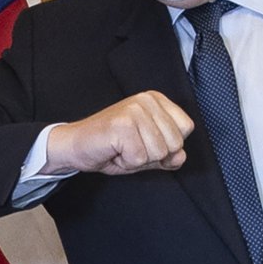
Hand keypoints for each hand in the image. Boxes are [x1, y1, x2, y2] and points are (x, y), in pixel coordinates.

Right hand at [43, 91, 194, 175]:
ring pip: (159, 153)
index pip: (186, 128)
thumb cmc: (111, 147)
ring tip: (121, 149)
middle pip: (175, 143)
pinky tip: (114, 151)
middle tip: (130, 147)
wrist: (75, 146)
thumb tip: (180, 157)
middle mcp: (147, 100)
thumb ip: (168, 154)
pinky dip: (126, 162)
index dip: (168, 145)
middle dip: (153, 155)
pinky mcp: (122, 125)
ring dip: (138, 159)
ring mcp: (134, 110)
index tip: (144, 141)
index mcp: (156, 100)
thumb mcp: (147, 152)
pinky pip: (139, 159)